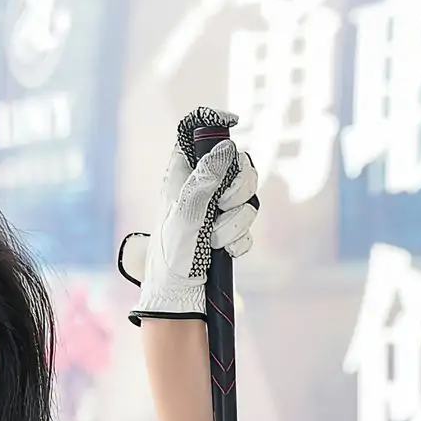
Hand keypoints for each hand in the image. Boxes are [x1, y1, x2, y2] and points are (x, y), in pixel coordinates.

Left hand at [118, 134, 259, 320]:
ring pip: (247, 198)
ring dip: (235, 221)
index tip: (233, 124)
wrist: (179, 298)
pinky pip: (248, 226)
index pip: (195, 134)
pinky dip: (238, 240)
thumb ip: (206, 179)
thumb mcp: (186, 213)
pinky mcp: (229, 233)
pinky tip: (222, 253)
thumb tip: (226, 148)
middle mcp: (201, 189)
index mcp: (181, 175)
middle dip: (239, 186)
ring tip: (213, 239)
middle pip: (238, 164)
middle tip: (222, 206)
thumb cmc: (172, 255)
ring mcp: (217, 212)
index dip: (213, 123)